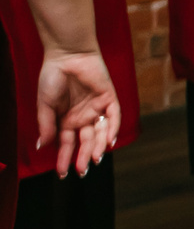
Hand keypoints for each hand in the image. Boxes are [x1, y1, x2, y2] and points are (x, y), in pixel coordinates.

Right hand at [33, 49, 116, 175]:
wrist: (66, 54)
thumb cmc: (52, 77)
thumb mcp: (45, 104)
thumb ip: (46, 125)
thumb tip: (42, 147)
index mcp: (66, 119)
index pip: (67, 143)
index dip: (64, 158)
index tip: (61, 174)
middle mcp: (82, 116)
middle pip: (85, 141)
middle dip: (83, 157)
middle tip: (81, 172)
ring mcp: (96, 107)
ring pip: (101, 132)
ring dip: (99, 146)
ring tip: (95, 160)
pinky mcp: (109, 97)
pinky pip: (114, 116)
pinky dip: (113, 128)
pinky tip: (110, 141)